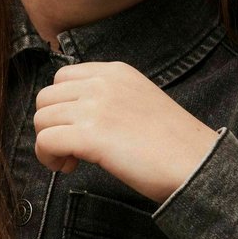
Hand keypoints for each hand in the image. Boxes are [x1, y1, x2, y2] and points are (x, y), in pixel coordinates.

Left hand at [34, 61, 219, 203]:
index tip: (78, 128)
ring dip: (49, 143)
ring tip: (72, 160)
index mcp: (115, 72)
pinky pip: (45, 141)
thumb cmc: (172, 143)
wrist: (197, 164)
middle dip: (51, 124)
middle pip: (45, 97)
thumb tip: (73, 116)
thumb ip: (108, 98)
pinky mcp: (90, 136)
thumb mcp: (139, 101)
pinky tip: (69, 167)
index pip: (62, 77)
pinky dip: (48, 158)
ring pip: (41, 119)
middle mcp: (102, 83)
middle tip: (71, 148)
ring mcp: (95, 107)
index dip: (62, 106)